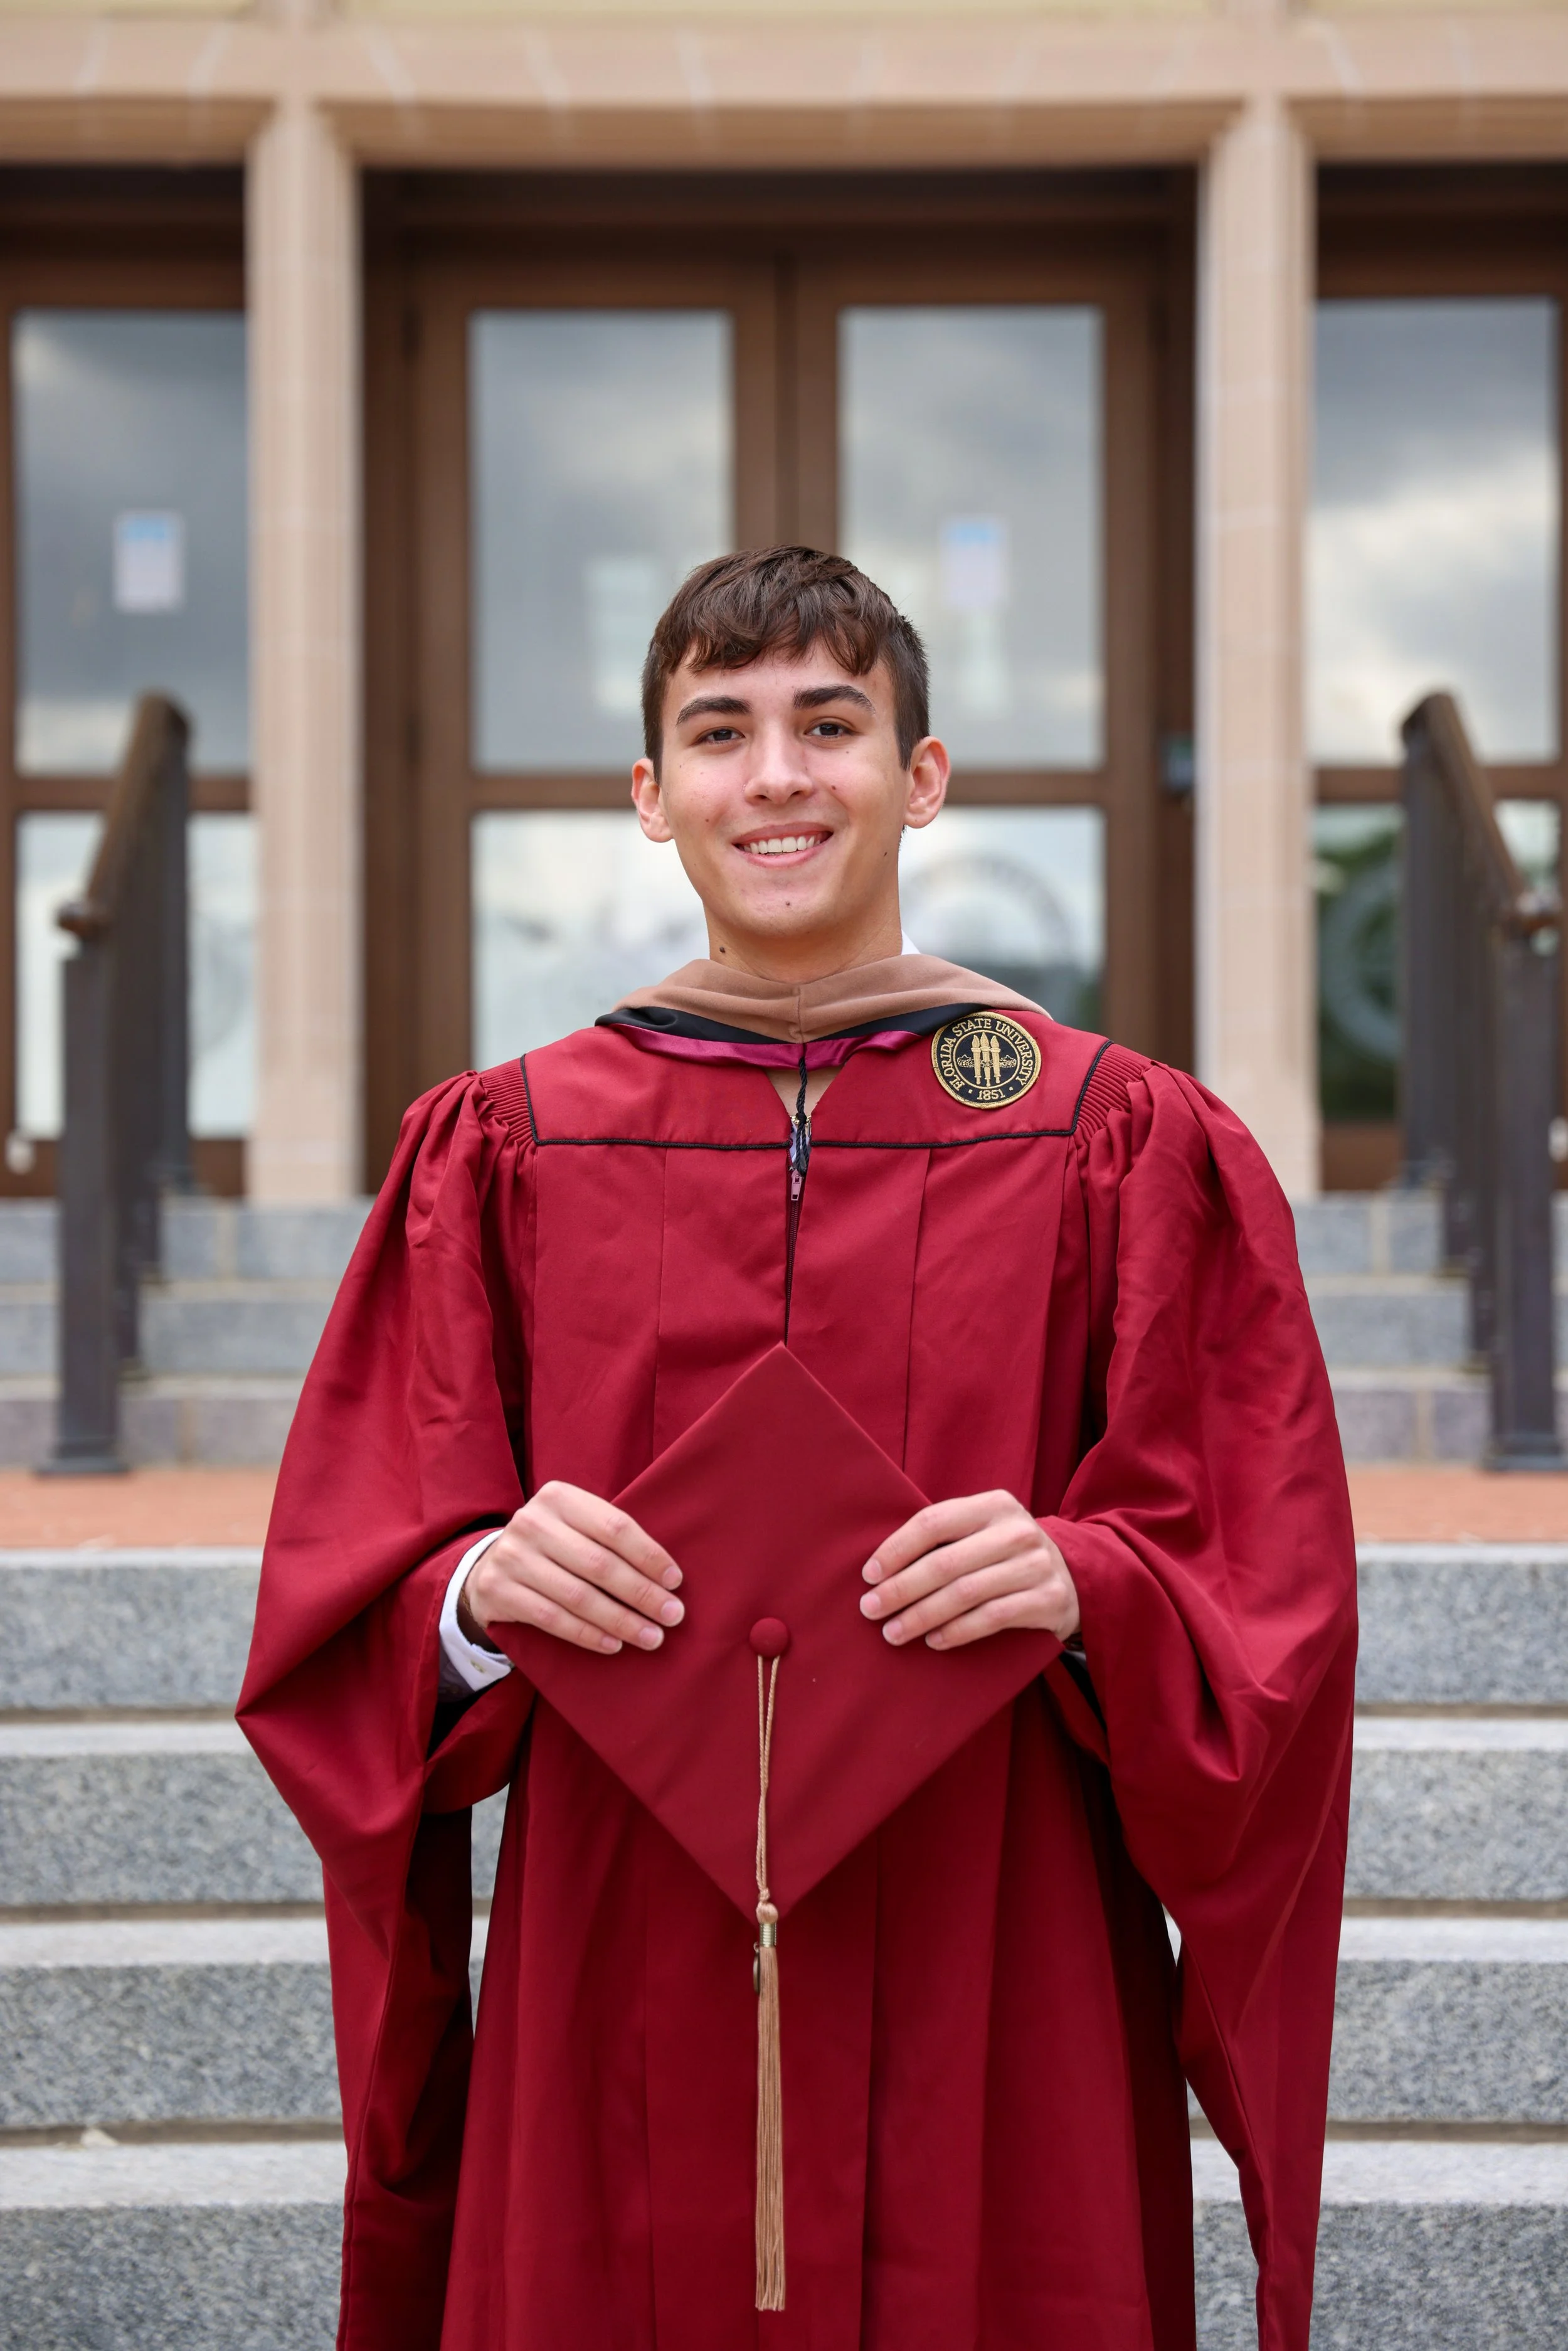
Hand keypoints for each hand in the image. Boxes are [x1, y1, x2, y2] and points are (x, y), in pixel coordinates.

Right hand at [460, 1481, 683, 1656]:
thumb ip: (609, 1538)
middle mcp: (532, 1522)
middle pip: (600, 1564)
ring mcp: (511, 1556)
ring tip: (652, 1637)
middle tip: (673, 1616)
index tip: (675, 1581)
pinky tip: (614, 1644)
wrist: (490, 1566)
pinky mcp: (497, 1590)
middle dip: (642, 1594)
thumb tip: (667, 1576)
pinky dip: (587, 1634)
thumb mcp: (575, 1526)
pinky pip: (552, 1618)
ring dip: (621, 1621)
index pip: (615, 1527)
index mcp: (559, 1497)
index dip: (649, 1555)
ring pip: (578, 1596)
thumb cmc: (554, 1546)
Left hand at [859, 1491, 1079, 1651]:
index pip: (934, 1522)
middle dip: (901, 1588)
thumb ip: (945, 1539)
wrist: (1072, 1579)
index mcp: (994, 1504)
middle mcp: (1018, 1531)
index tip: (869, 1574)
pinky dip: (957, 1631)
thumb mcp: (983, 1532)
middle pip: (946, 1562)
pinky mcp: (1048, 1600)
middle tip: (870, 1609)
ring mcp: (1036, 1565)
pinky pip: (992, 1618)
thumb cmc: (1005, 1555)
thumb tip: (879, 1568)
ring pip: (966, 1593)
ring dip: (922, 1615)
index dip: (897, 1548)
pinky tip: (933, 1640)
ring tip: (893, 1632)